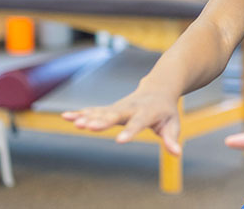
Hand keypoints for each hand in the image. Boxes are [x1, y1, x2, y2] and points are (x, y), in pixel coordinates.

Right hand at [61, 89, 181, 154]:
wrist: (158, 88)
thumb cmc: (166, 111)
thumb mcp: (172, 124)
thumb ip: (172, 139)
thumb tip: (177, 153)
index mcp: (147, 112)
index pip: (138, 123)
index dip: (130, 132)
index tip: (120, 141)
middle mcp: (130, 107)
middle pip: (116, 115)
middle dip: (103, 121)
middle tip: (90, 127)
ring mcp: (119, 107)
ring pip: (102, 112)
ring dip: (88, 117)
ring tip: (74, 123)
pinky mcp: (110, 108)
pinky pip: (95, 110)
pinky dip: (81, 113)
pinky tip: (66, 116)